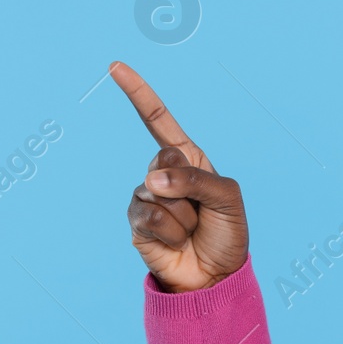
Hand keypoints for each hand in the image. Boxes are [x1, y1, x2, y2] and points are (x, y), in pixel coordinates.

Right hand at [115, 61, 249, 292]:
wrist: (215, 276)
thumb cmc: (227, 233)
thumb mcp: (227, 198)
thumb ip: (196, 180)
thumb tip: (152, 181)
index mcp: (189, 158)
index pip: (158, 119)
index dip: (138, 93)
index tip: (115, 67)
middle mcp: (164, 173)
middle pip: (164, 158)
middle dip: (188, 186)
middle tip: (200, 209)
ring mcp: (147, 196)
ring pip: (158, 192)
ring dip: (183, 216)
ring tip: (191, 230)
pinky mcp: (136, 221)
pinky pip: (149, 215)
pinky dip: (170, 231)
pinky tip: (175, 242)